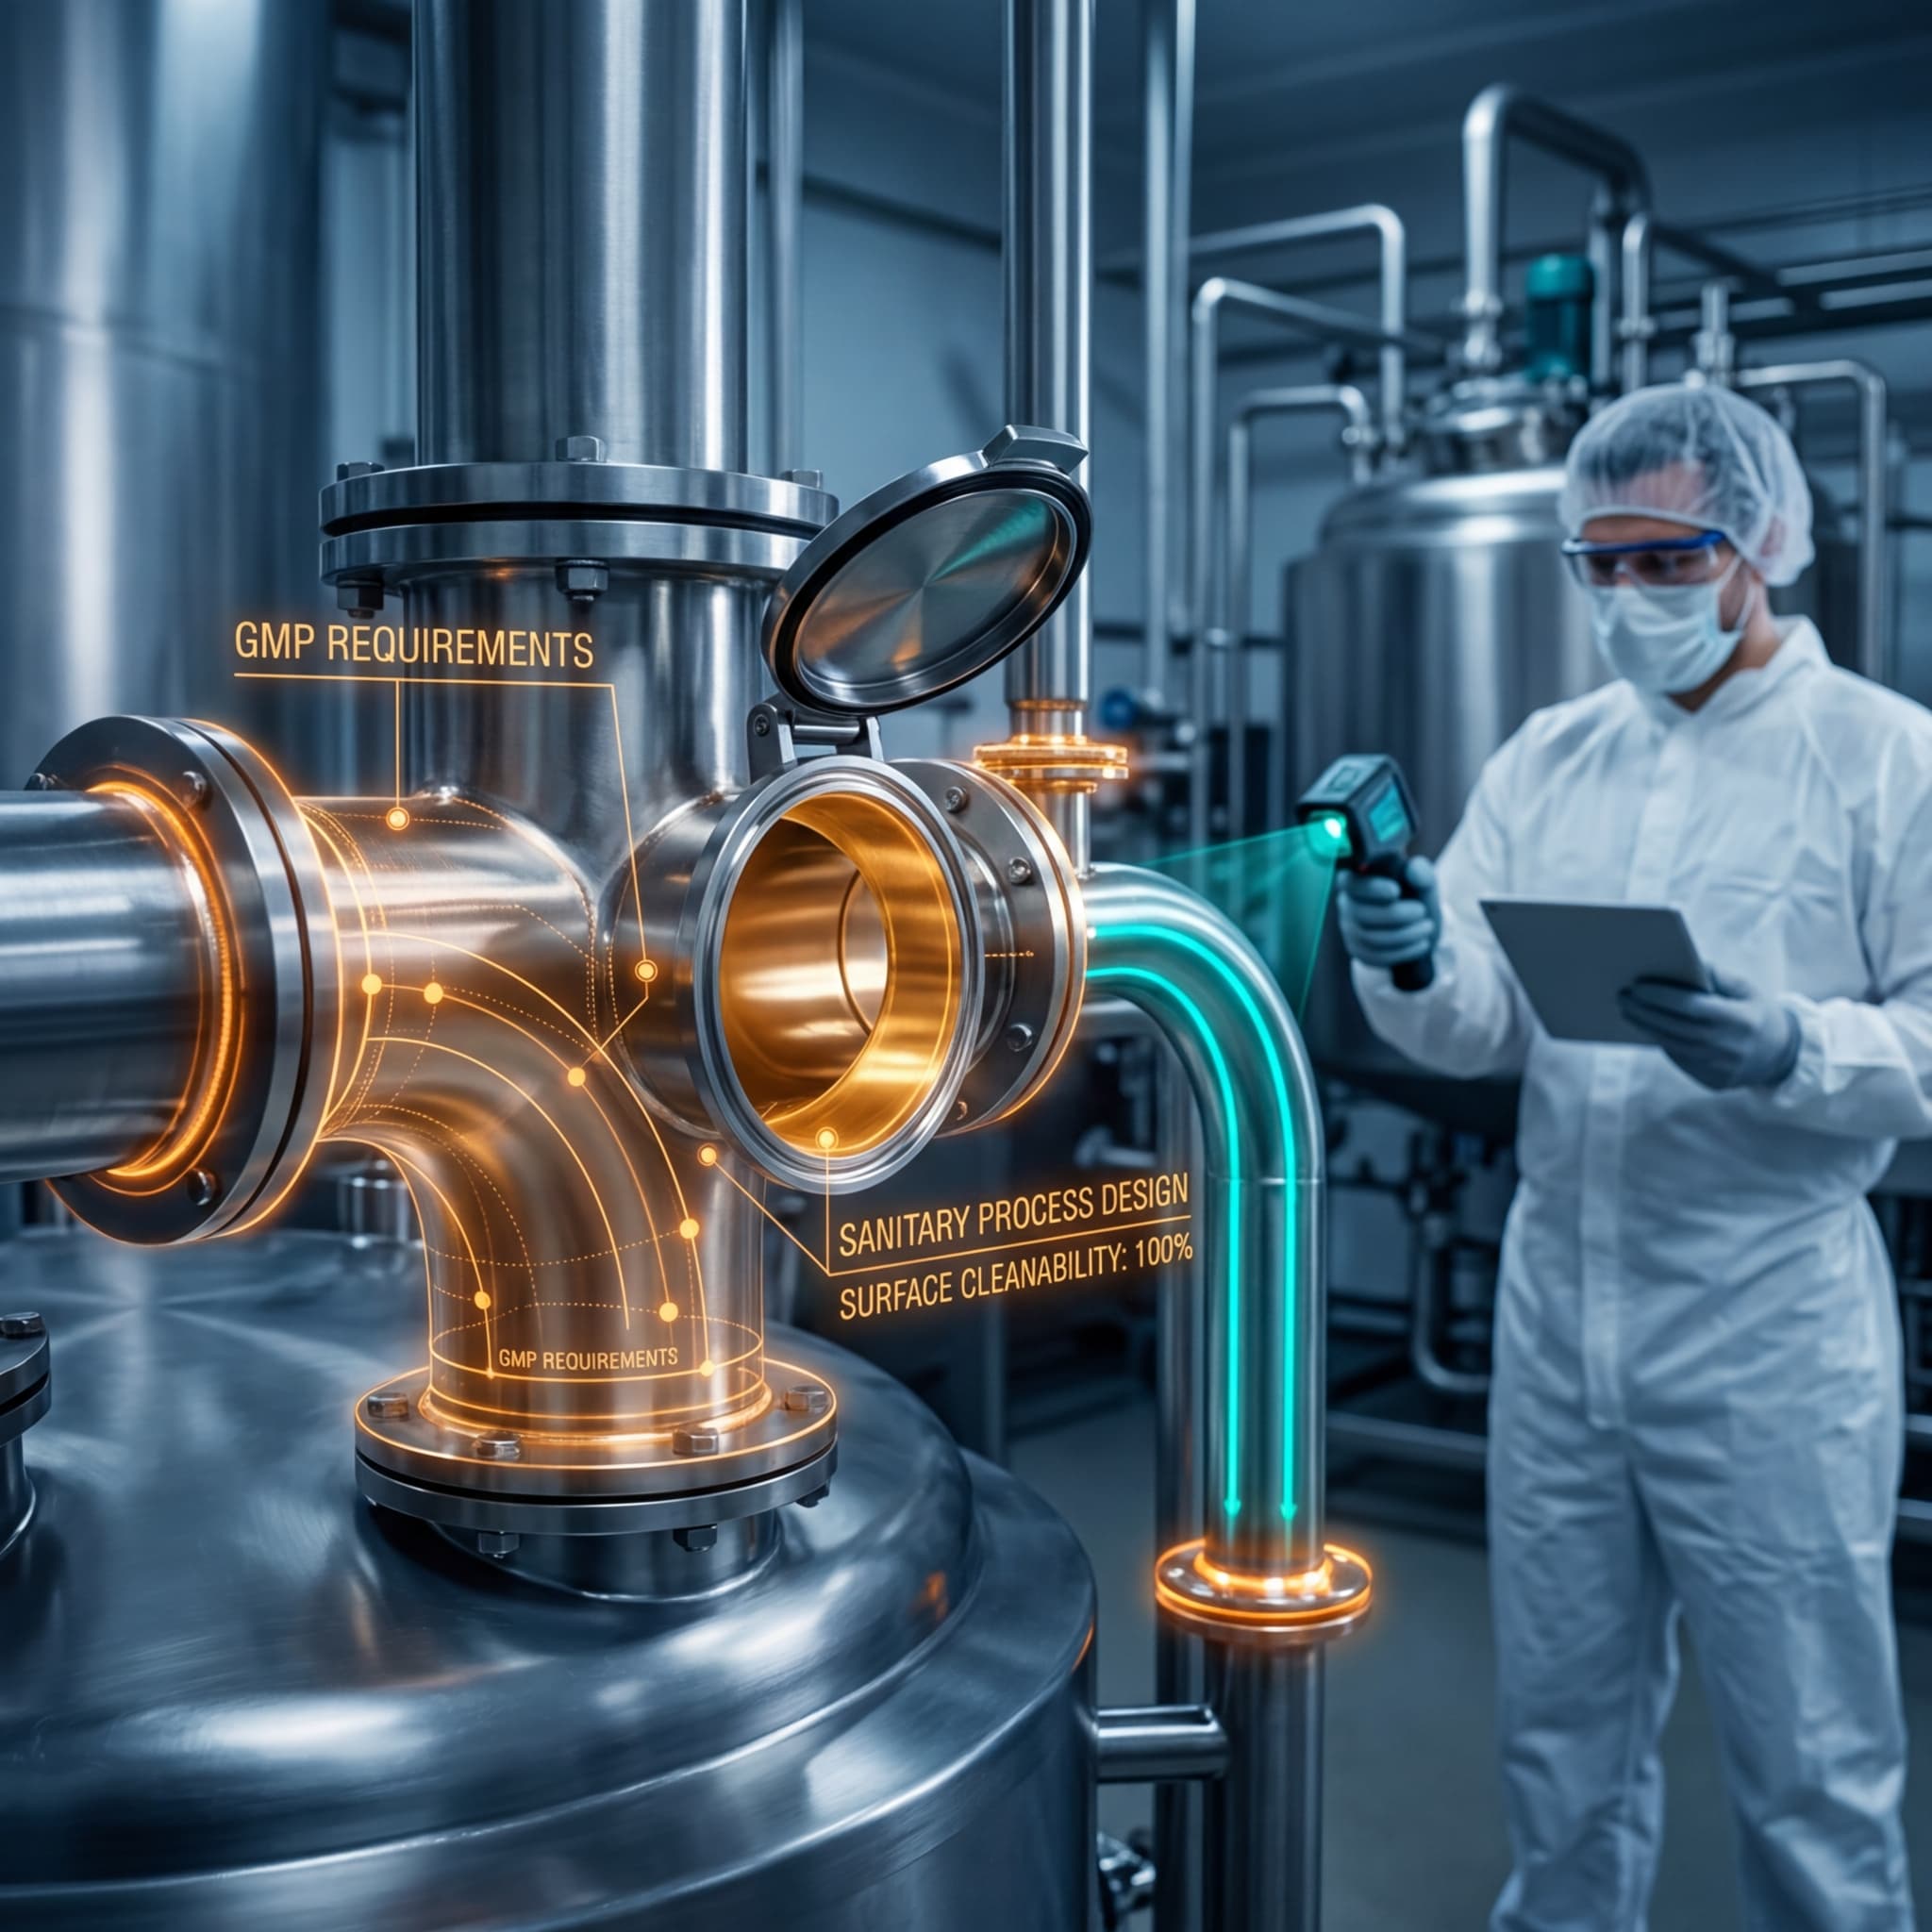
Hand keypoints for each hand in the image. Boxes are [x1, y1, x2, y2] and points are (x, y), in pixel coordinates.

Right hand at [1337, 857, 1440, 971]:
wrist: (1417, 922)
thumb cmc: (1415, 894)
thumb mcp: (1423, 880)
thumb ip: (1421, 871)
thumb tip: (1414, 869)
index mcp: (1356, 880)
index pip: (1351, 884)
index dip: (1371, 889)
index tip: (1396, 891)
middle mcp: (1346, 904)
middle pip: (1361, 914)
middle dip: (1397, 915)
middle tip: (1422, 911)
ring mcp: (1349, 929)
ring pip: (1371, 938)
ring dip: (1406, 934)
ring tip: (1427, 927)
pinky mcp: (1357, 951)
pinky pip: (1376, 956)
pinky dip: (1403, 952)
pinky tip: (1421, 943)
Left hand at [1617, 968, 1799, 1090]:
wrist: (1781, 1055)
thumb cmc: (1756, 1012)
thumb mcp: (1745, 988)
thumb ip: (1714, 975)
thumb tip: (1678, 963)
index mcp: (1740, 1020)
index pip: (1691, 1007)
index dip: (1661, 997)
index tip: (1636, 986)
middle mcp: (1729, 1047)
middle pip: (1675, 1028)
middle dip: (1644, 1011)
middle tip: (1621, 996)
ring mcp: (1721, 1068)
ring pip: (1673, 1046)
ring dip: (1646, 1027)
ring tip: (1627, 1010)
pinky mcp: (1712, 1082)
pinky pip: (1680, 1060)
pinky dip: (1662, 1042)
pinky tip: (1647, 1027)